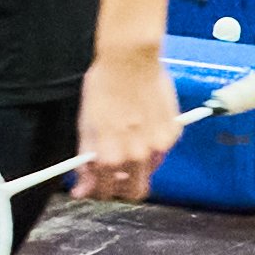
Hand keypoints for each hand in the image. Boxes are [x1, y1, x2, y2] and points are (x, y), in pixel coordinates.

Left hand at [76, 44, 178, 205]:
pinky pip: (161, 151)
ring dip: (137, 165)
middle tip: (113, 170)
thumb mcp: (85, 127)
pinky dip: (152, 145)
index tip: (95, 183)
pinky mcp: (173, 134)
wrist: (130, 61)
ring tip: (127, 138)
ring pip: (149, 172)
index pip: (105, 193)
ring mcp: (158, 147)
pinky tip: (142, 125)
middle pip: (134, 192)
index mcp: (109, 158)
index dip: (98, 189)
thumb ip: (86, 162)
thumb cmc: (103, 88)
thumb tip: (81, 190)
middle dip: (122, 186)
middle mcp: (136, 158)